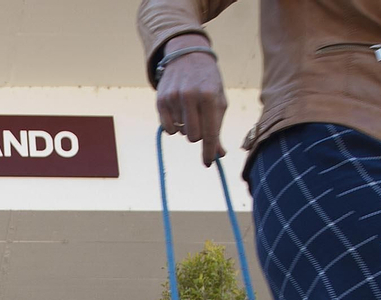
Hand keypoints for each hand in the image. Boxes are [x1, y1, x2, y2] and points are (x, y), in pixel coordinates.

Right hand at [154, 33, 225, 166]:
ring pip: (181, 133)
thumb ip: (217, 128)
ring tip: (189, 109)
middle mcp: (190, 97)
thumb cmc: (208, 82)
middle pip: (194, 137)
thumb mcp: (218, 101)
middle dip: (198, 135)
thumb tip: (219, 154)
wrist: (188, 56)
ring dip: (186, 127)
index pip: (210, 132)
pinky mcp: (161, 101)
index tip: (208, 163)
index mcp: (209, 97)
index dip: (208, 151)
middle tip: (200, 122)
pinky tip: (178, 112)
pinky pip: (168, 129)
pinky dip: (174, 126)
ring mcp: (173, 98)